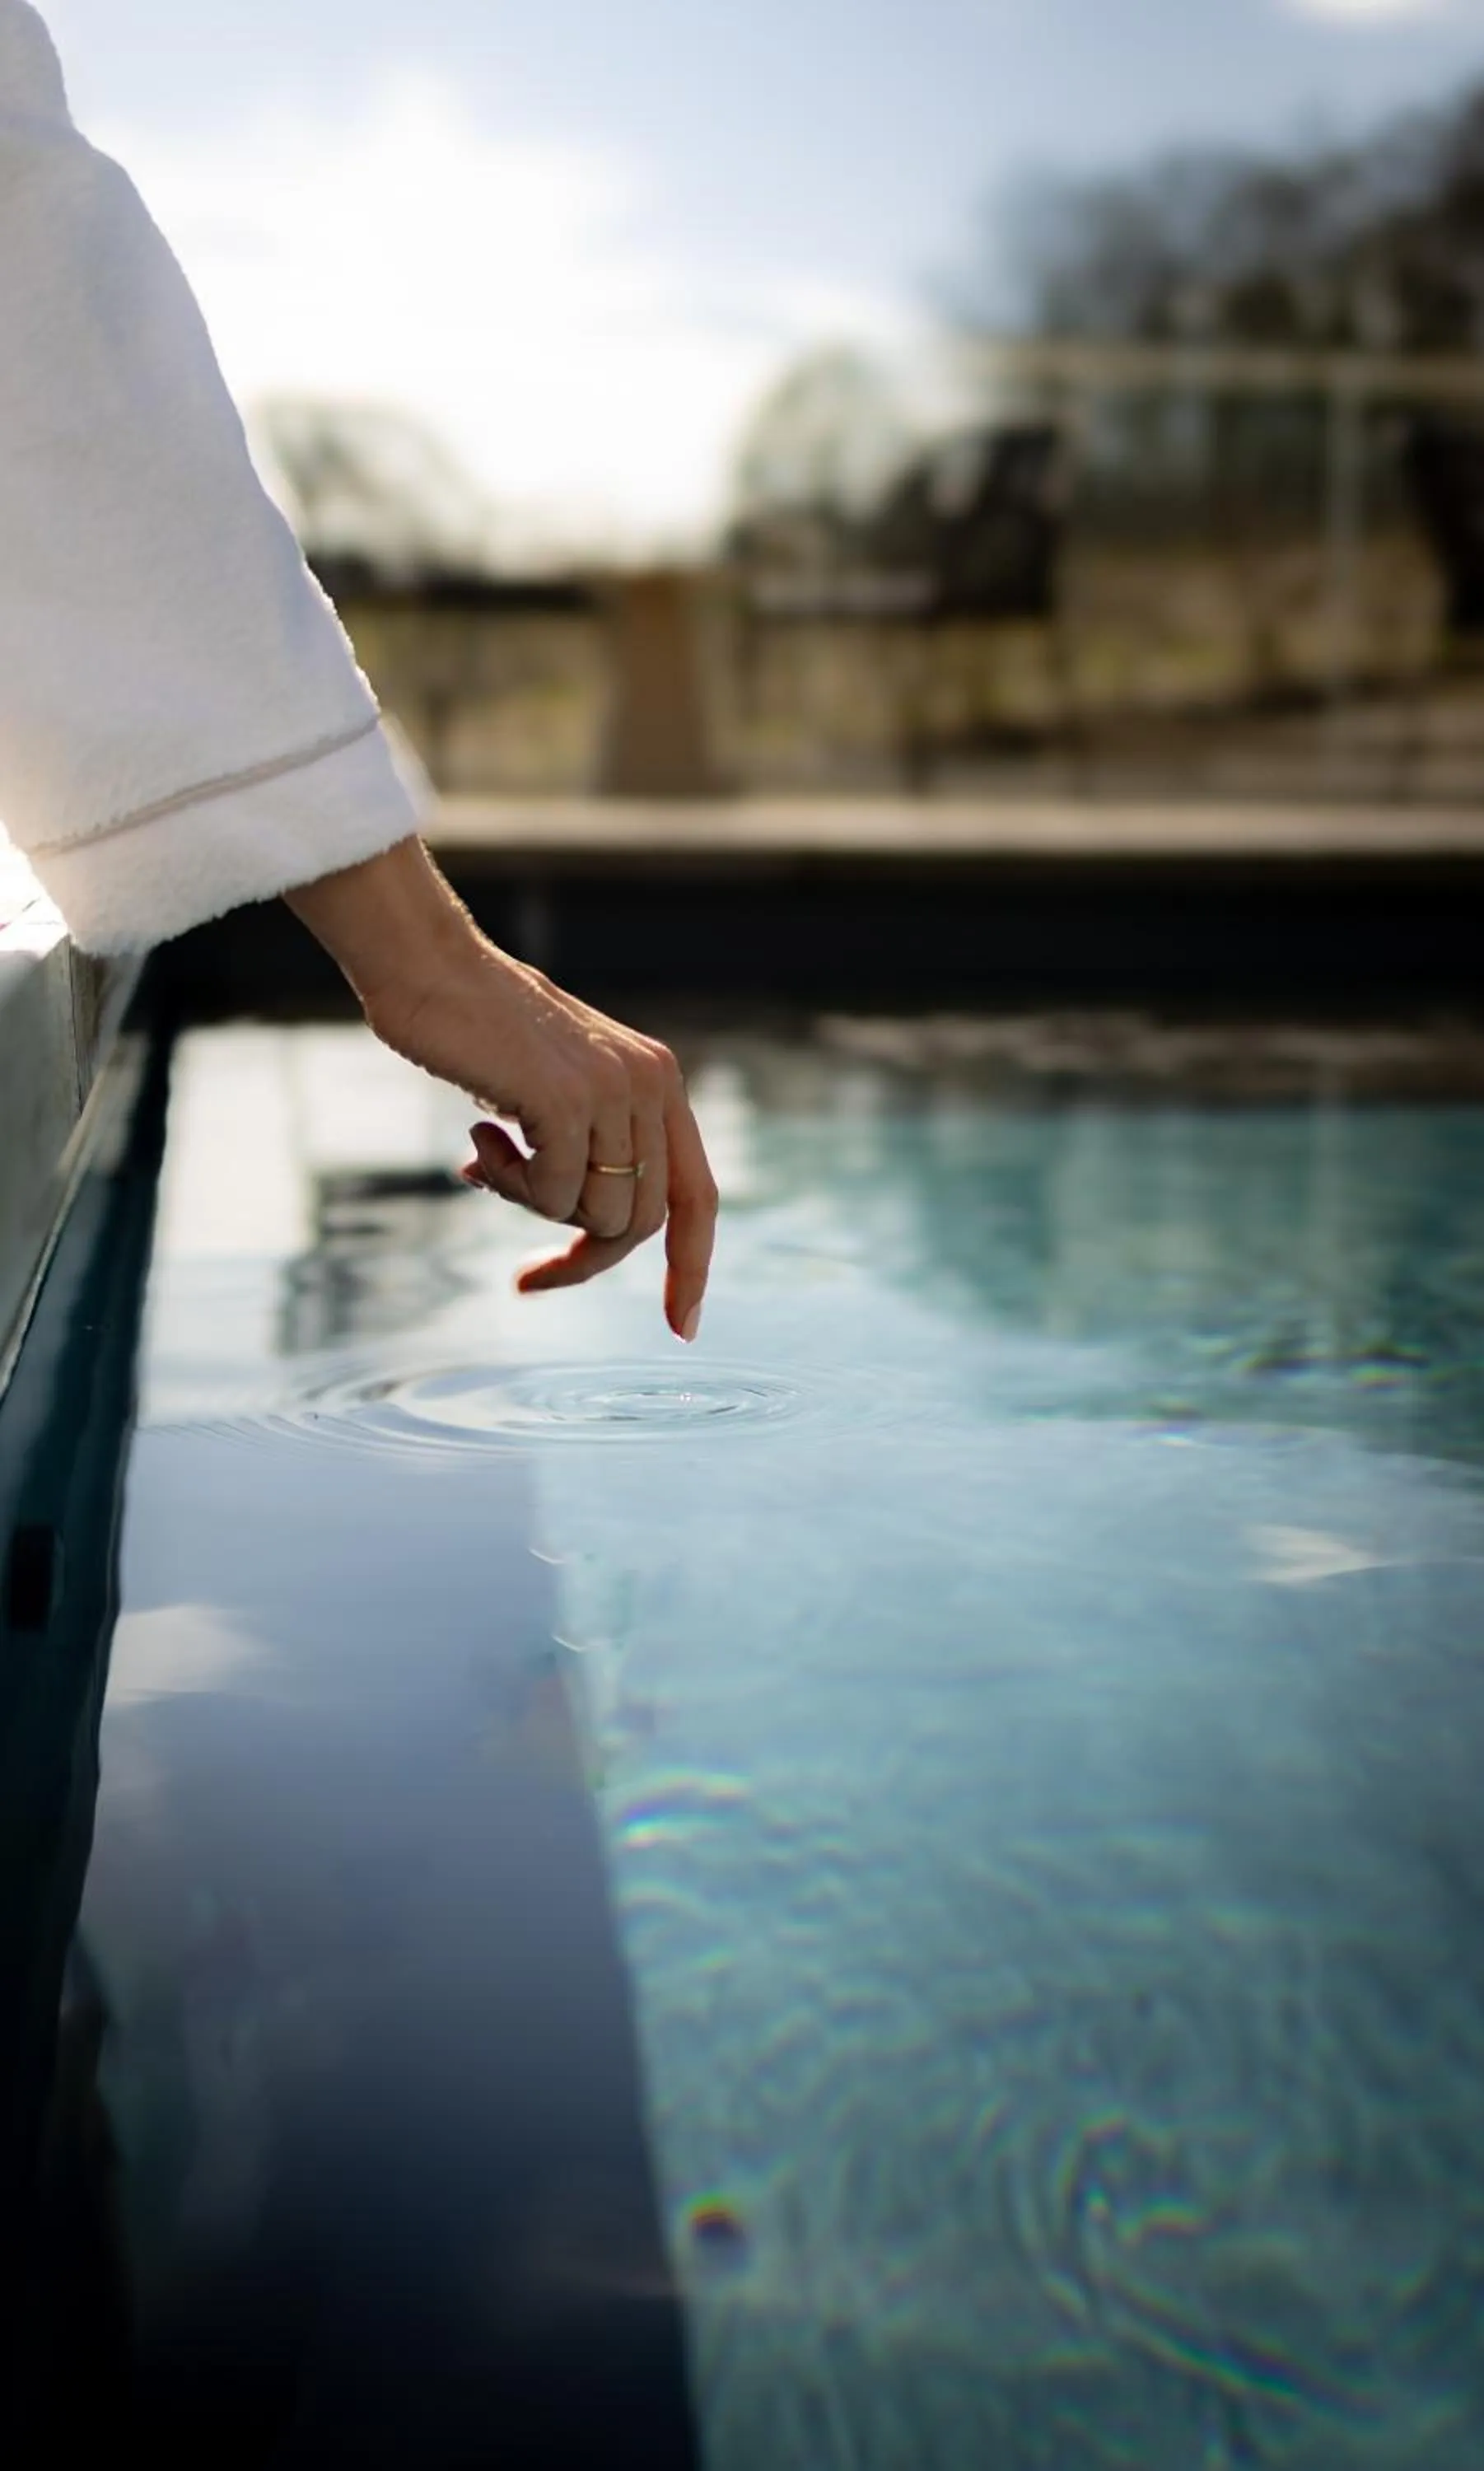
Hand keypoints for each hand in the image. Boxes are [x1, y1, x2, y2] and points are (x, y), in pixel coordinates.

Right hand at [285, 838, 717, 1338]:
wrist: (431, 970)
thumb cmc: (480, 1034)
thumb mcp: (558, 1091)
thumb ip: (591, 1144)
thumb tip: (596, 1229)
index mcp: (659, 1081)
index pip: (697, 1197)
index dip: (692, 1267)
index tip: (681, 1327)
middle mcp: (651, 1084)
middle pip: (637, 1223)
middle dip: (581, 1260)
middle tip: (526, 1278)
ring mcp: (614, 1091)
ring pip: (594, 1214)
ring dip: (531, 1207)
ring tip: (490, 1155)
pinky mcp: (568, 1100)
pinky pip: (551, 1196)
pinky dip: (509, 1184)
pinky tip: (477, 1132)